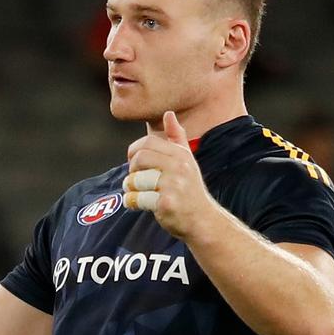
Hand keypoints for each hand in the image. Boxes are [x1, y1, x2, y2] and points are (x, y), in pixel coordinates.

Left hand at [123, 111, 213, 238]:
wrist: (203, 220)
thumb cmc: (191, 189)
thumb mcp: (187, 161)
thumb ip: (177, 138)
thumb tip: (169, 114)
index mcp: (181, 155)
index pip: (148, 143)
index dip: (134, 151)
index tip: (134, 163)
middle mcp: (179, 168)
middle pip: (140, 159)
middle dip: (132, 170)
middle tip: (134, 180)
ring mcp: (173, 186)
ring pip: (136, 180)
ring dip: (130, 188)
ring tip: (136, 193)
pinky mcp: (166, 204)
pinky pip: (138, 198)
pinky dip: (132, 202)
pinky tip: (136, 205)